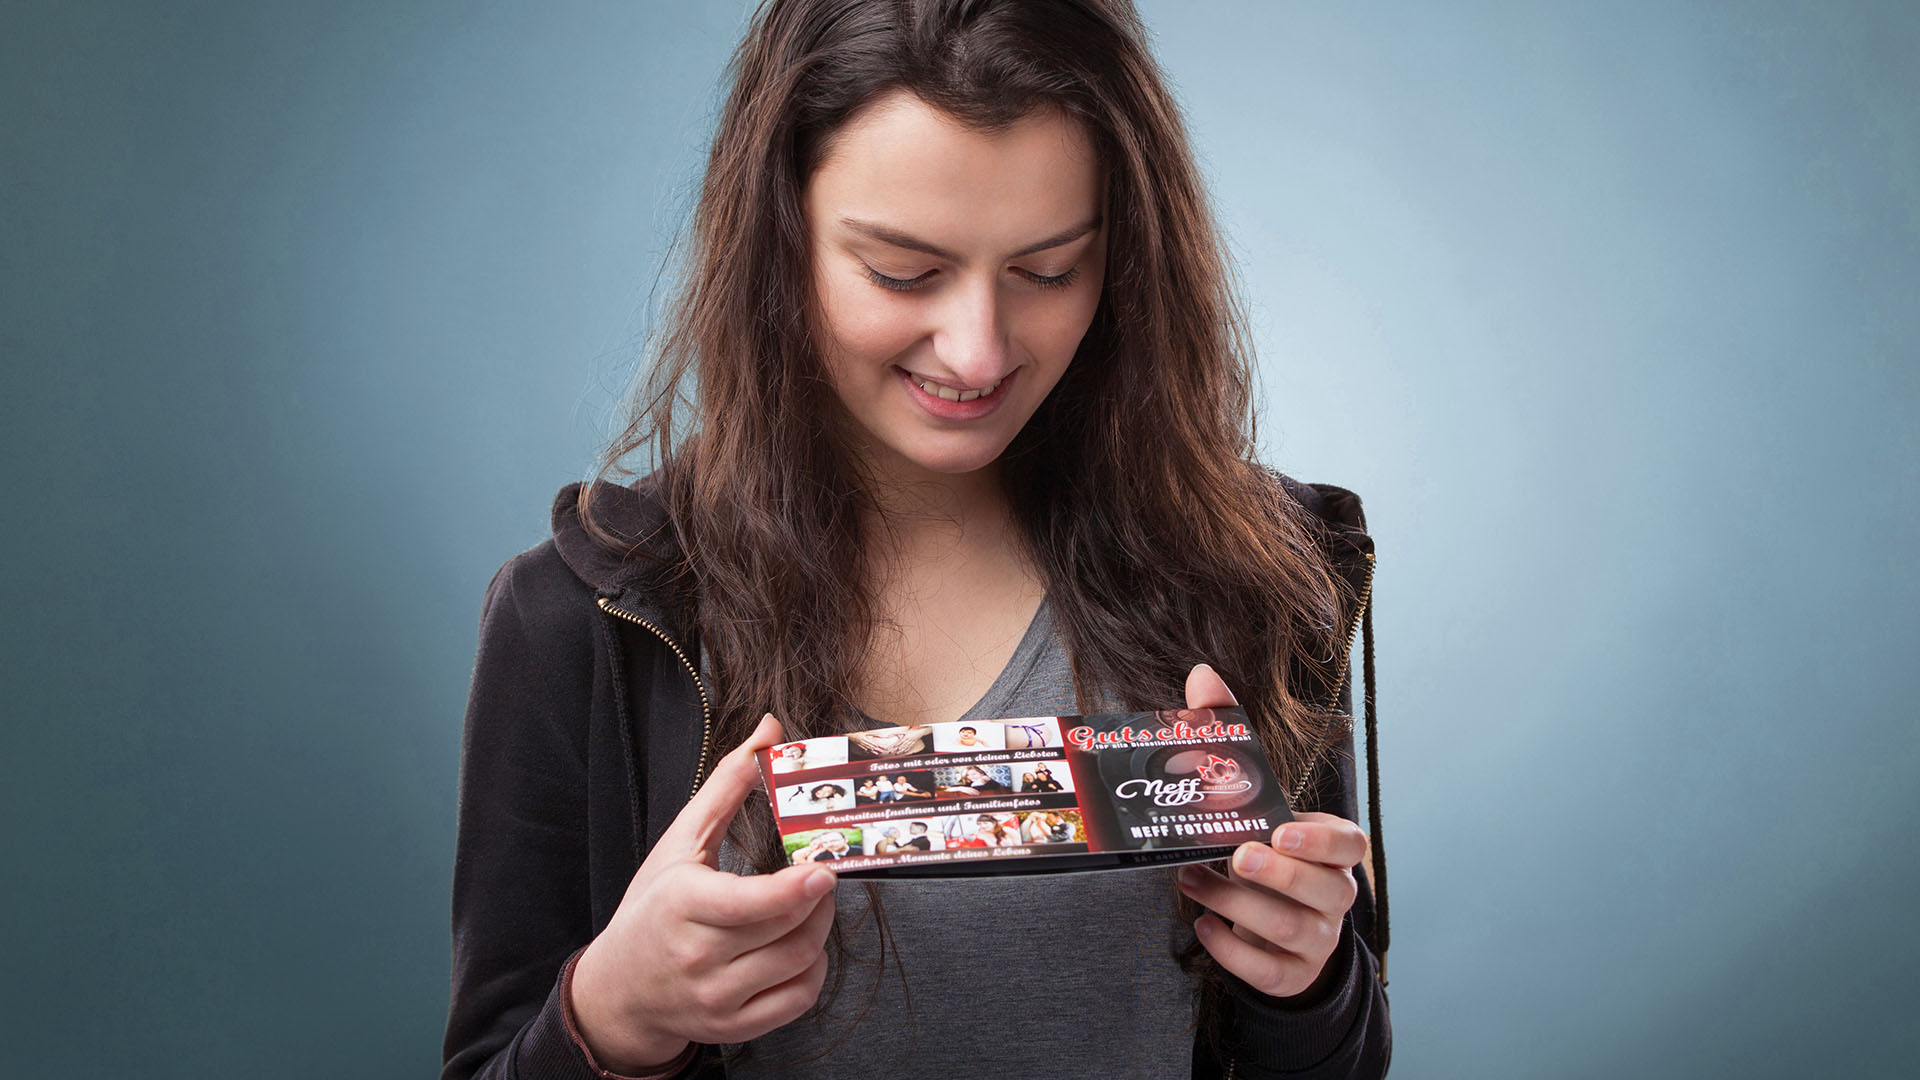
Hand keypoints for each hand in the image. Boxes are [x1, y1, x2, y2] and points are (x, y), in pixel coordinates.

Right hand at [570, 714, 837, 1071]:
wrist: (619, 990)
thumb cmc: (651, 909)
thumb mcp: (679, 842)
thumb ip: (725, 785)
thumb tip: (769, 730)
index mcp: (681, 906)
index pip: (749, 904)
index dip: (795, 889)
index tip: (824, 869)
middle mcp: (697, 958)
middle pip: (786, 929)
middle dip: (817, 897)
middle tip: (820, 873)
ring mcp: (716, 999)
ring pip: (799, 963)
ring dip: (820, 928)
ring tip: (811, 903)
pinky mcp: (733, 1027)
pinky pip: (797, 1000)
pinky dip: (814, 970)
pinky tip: (802, 944)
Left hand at [1173, 664, 1365, 998]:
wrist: (1281, 934)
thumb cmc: (1269, 854)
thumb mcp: (1255, 801)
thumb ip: (1231, 738)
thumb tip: (1202, 674)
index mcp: (1334, 849)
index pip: (1351, 843)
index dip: (1322, 838)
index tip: (1284, 829)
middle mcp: (1335, 895)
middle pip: (1323, 889)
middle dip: (1278, 874)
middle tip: (1236, 856)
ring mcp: (1316, 938)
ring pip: (1288, 928)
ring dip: (1236, 903)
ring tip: (1191, 880)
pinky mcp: (1290, 973)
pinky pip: (1268, 971)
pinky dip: (1232, 950)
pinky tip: (1203, 928)